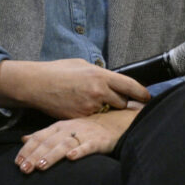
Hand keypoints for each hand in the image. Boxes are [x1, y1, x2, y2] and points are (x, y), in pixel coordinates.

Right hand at [0, 58, 150, 118]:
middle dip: (121, 102)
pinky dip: (92, 116)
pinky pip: (93, 119)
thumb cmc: (59, 71)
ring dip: (106, 110)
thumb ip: (100, 74)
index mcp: (101, 75)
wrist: (36, 84)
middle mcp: (98, 92)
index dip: (141, 93)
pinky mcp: (79, 118)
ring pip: (107, 112)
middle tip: (118, 101)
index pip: (130, 86)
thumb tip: (110, 79)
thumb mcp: (83, 65)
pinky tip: (84, 109)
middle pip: (122, 102)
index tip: (148, 97)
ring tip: (95, 104)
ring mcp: (89, 107)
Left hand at [15, 106, 140, 173]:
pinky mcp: (99, 141)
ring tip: (41, 166)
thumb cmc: (89, 128)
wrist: (117, 121)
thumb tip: (24, 139)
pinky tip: (72, 158)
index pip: (40, 137)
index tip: (17, 162)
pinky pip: (89, 146)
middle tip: (24, 169)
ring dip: (53, 155)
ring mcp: (85, 134)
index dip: (28, 149)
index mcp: (60, 126)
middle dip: (35, 156)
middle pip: (50, 142)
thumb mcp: (65, 128)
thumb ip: (45, 134)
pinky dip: (80, 151)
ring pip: (65, 145)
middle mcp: (70, 129)